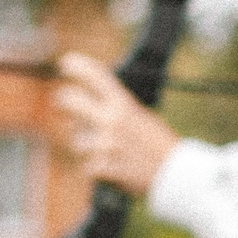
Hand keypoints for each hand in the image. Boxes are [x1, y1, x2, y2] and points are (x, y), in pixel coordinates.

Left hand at [52, 54, 183, 193]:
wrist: (174, 175)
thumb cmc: (158, 144)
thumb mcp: (142, 116)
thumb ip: (116, 108)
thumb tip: (85, 103)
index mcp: (124, 105)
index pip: (96, 77)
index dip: (78, 66)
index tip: (67, 63)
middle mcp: (110, 121)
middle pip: (68, 101)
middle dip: (64, 102)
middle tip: (64, 104)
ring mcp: (103, 144)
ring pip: (76, 140)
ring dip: (88, 145)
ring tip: (110, 151)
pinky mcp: (101, 167)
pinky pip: (86, 165)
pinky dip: (97, 168)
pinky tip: (114, 167)